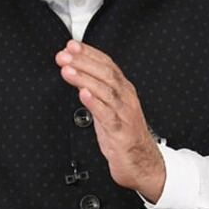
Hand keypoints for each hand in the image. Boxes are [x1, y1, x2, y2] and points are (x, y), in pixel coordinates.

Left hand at [55, 40, 165, 201]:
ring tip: (68, 70)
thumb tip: (77, 73)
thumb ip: (95, 91)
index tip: (72, 45)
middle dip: (84, 61)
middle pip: (106, 73)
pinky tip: (83, 94)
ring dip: (85, 78)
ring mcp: (124, 114)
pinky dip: (95, 103)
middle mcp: (126, 98)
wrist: (143, 164)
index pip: (107, 64)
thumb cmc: (124, 135)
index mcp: (123, 90)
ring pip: (106, 90)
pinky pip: (108, 115)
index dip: (89, 53)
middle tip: (65, 55)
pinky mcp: (121, 132)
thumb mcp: (108, 108)